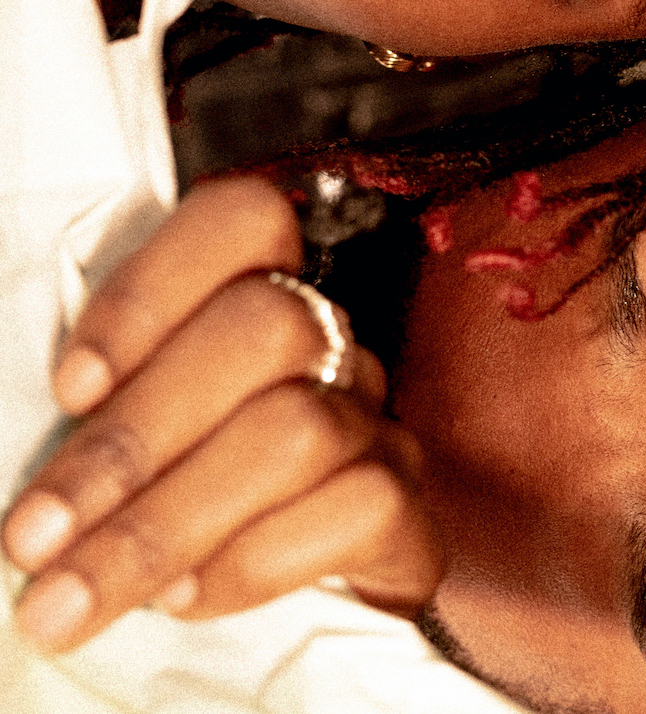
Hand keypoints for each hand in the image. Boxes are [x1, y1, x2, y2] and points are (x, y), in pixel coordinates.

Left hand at [1, 177, 441, 652]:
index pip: (245, 221)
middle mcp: (329, 344)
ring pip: (300, 428)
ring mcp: (376, 422)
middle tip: (33, 537)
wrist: (293, 623)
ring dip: (167, 523)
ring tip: (72, 599)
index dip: (155, 286)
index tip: (69, 387)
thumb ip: (93, 414)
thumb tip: (16, 427)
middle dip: (134, 438)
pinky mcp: (408, 507)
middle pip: (268, 327)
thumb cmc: (171, 513)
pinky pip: (358, 506)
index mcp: (256, 298)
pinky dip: (253, 561)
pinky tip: (186, 601)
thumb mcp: (121, 446)